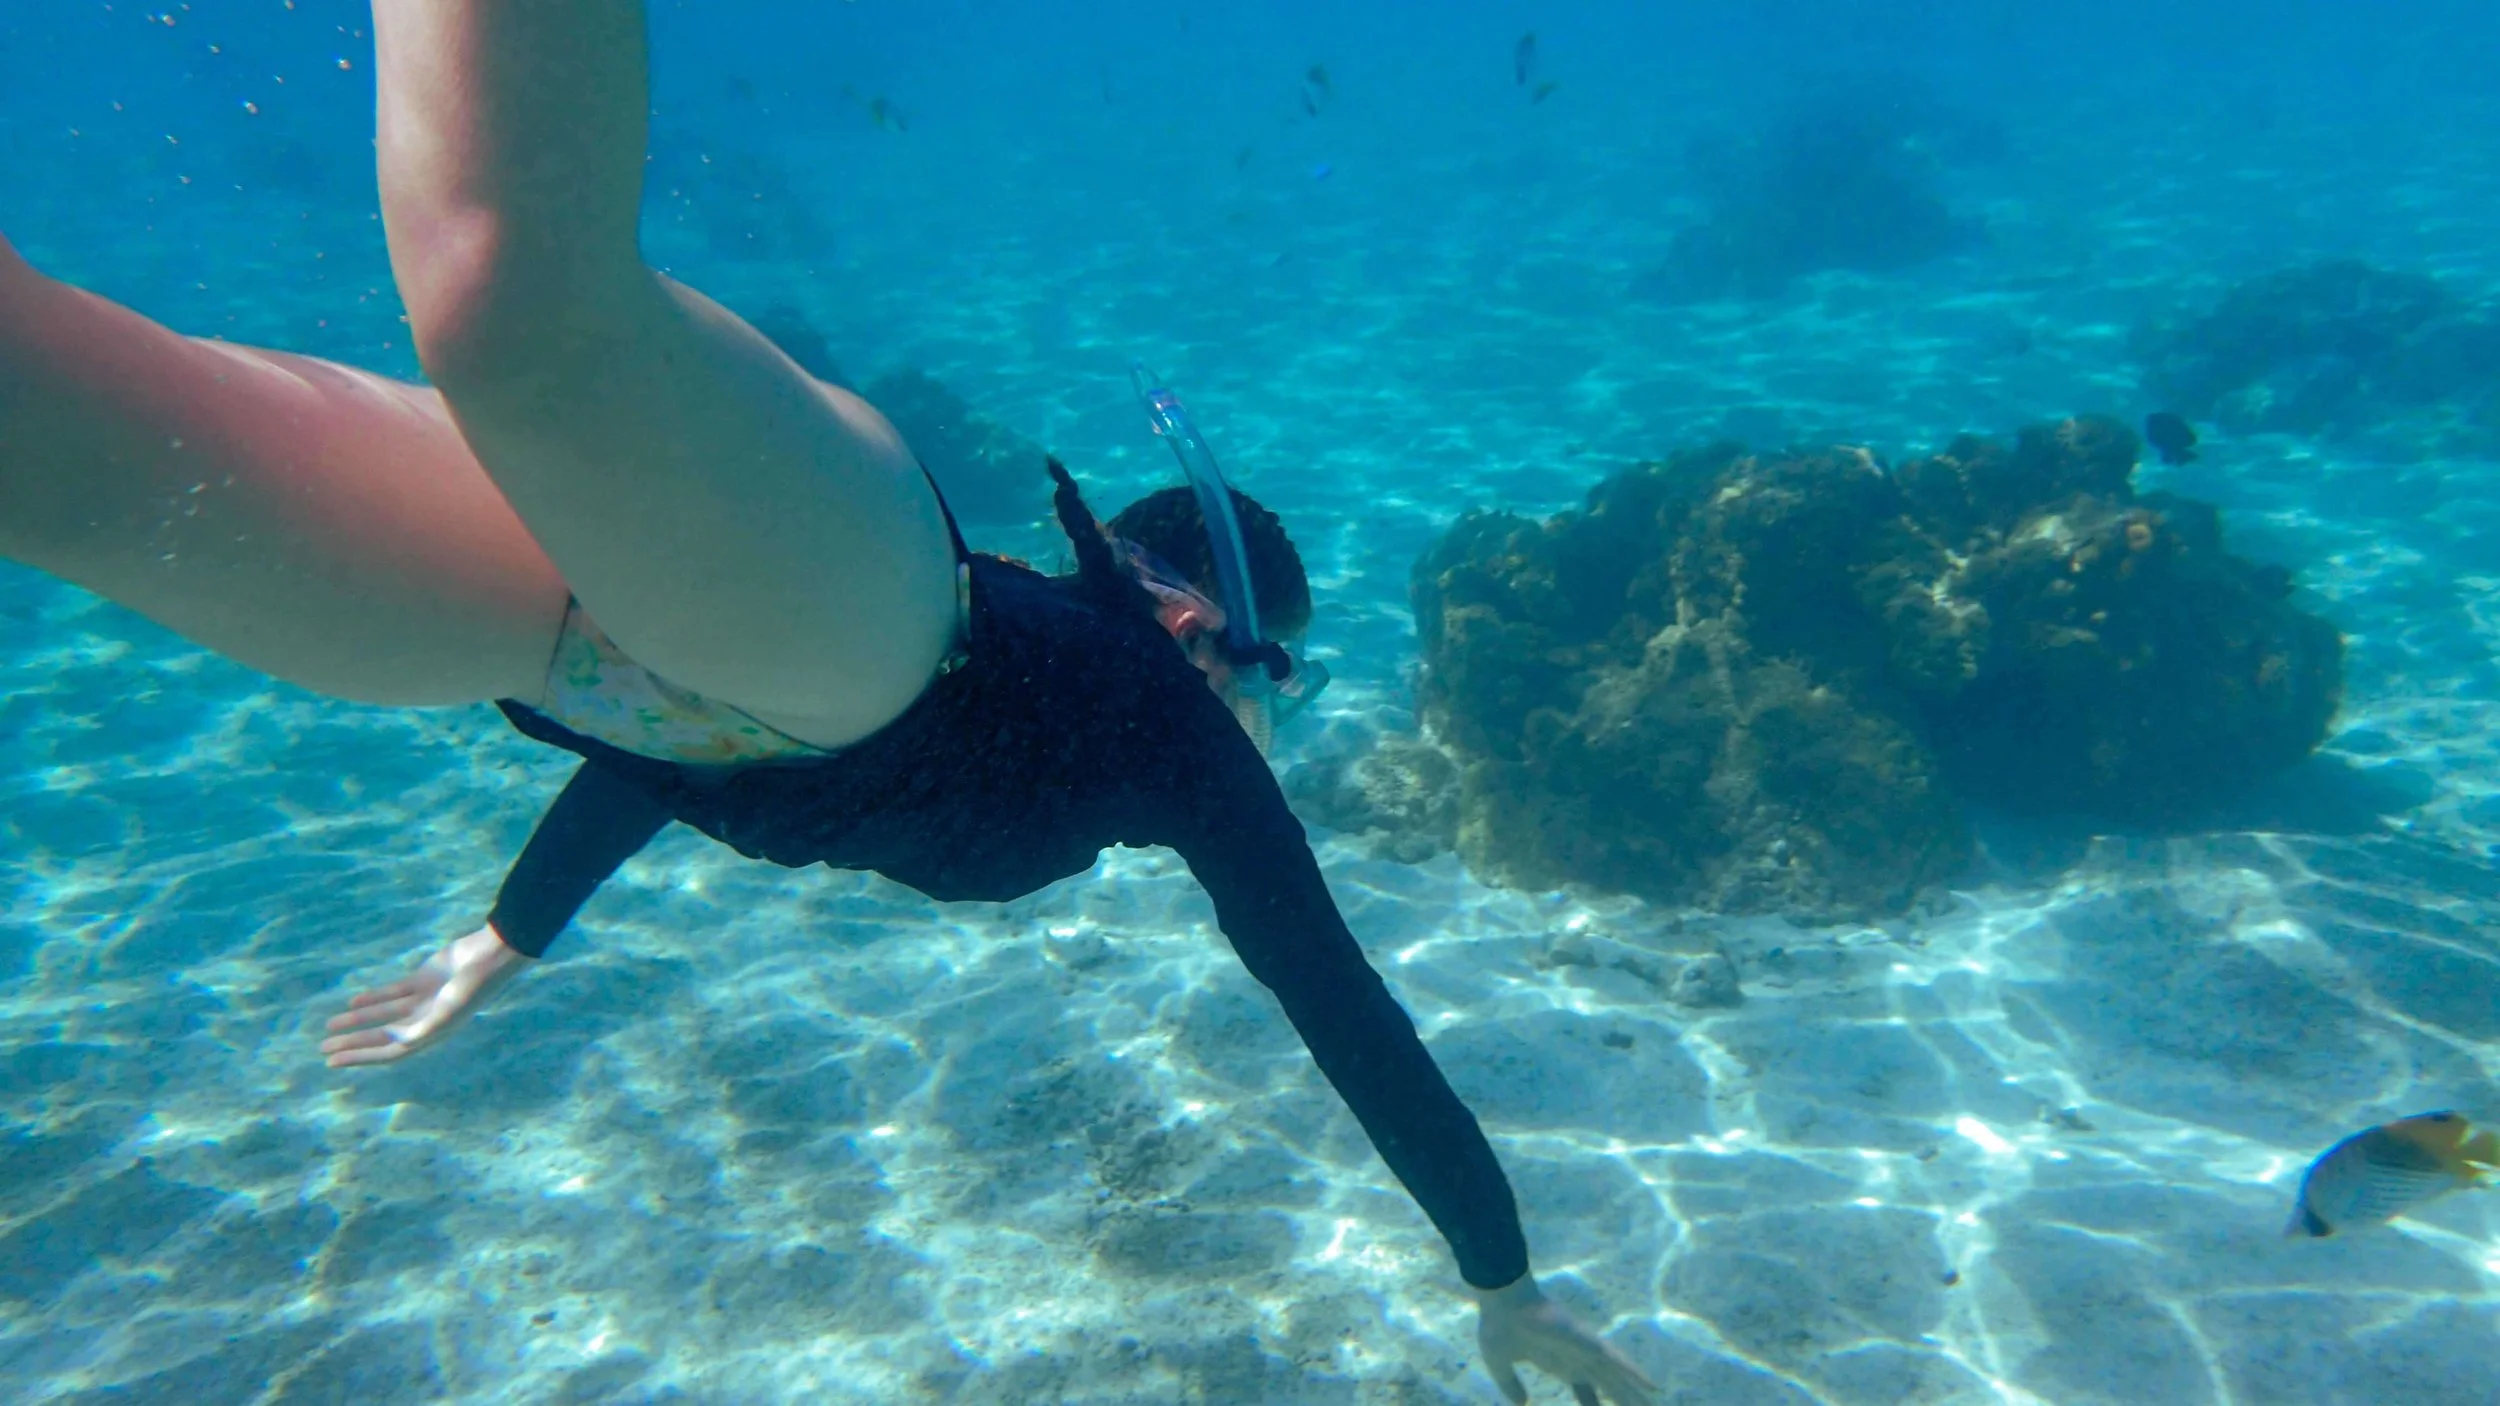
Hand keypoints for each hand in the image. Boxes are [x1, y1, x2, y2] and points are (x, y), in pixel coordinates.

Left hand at [322, 924, 527, 1066]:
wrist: (489, 957)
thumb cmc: (472, 988)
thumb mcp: (449, 1012)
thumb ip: (424, 1028)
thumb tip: (399, 1043)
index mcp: (430, 1035)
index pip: (389, 1052)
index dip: (361, 1058)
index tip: (334, 1062)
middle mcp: (423, 1021)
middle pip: (381, 1036)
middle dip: (353, 1042)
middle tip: (324, 1048)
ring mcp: (421, 1001)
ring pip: (382, 1014)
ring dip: (357, 1020)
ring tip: (330, 1025)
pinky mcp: (421, 981)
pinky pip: (391, 993)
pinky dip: (373, 998)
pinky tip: (353, 1001)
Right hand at [1474, 1274, 1656, 1405]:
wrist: (1501, 1302)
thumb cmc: (1499, 1327)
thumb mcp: (1500, 1364)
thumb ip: (1510, 1385)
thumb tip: (1521, 1403)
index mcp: (1558, 1363)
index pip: (1585, 1389)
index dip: (1594, 1404)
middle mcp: (1576, 1357)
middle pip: (1607, 1385)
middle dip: (1621, 1401)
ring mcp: (1585, 1349)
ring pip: (1617, 1377)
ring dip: (1635, 1394)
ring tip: (1653, 1405)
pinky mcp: (1588, 1341)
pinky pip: (1618, 1360)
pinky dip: (1636, 1373)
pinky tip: (1653, 1388)